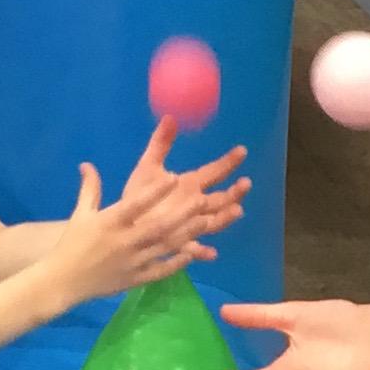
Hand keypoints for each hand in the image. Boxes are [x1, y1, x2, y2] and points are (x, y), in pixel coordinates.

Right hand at [46, 120, 250, 305]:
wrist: (62, 282)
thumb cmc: (72, 244)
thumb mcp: (80, 215)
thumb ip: (89, 189)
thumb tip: (87, 164)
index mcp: (109, 223)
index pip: (135, 205)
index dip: (155, 192)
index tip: (173, 177)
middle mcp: (123, 242)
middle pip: (157, 226)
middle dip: (181, 213)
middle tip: (201, 199)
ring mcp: (132, 263)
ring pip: (163, 247)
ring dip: (186, 234)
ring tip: (205, 220)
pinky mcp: (135, 279)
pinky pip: (161, 270)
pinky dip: (177, 262)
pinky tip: (194, 252)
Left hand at [120, 119, 251, 255]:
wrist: (124, 224)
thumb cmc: (138, 195)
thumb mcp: (148, 167)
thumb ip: (160, 143)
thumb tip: (170, 116)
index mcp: (189, 186)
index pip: (214, 172)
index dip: (228, 162)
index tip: (242, 150)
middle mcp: (194, 206)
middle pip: (220, 199)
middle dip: (234, 192)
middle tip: (245, 183)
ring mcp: (189, 225)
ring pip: (213, 222)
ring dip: (225, 217)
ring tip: (237, 211)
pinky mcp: (179, 244)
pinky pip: (193, 249)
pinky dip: (203, 251)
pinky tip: (211, 253)